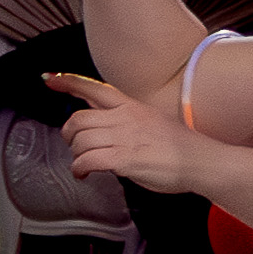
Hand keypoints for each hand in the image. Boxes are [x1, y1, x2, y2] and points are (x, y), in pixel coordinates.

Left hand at [40, 70, 205, 195]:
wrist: (202, 161)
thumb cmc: (178, 146)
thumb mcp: (150, 120)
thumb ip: (123, 116)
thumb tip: (98, 115)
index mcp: (132, 106)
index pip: (95, 89)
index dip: (69, 82)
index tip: (50, 79)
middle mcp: (125, 117)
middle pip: (77, 118)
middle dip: (68, 134)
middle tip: (73, 145)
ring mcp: (124, 137)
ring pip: (79, 140)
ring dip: (75, 154)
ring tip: (83, 164)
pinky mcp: (124, 158)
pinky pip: (87, 159)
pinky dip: (79, 168)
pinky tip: (84, 174)